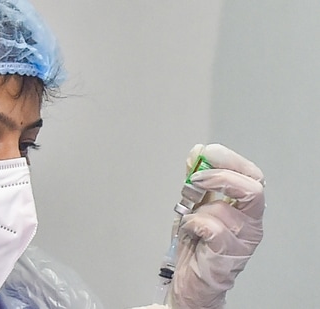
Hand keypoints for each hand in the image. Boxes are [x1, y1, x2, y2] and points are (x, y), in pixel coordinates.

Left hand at [170, 144, 264, 308]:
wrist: (190, 280)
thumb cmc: (196, 244)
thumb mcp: (194, 204)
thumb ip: (197, 180)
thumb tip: (198, 152)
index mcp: (246, 208)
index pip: (252, 175)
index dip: (229, 160)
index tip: (205, 154)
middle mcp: (250, 223)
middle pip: (252, 187)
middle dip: (220, 176)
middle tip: (196, 179)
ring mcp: (242, 240)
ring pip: (221, 208)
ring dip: (197, 209)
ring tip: (191, 220)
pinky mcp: (227, 254)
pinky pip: (210, 227)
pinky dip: (193, 223)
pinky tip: (190, 232)